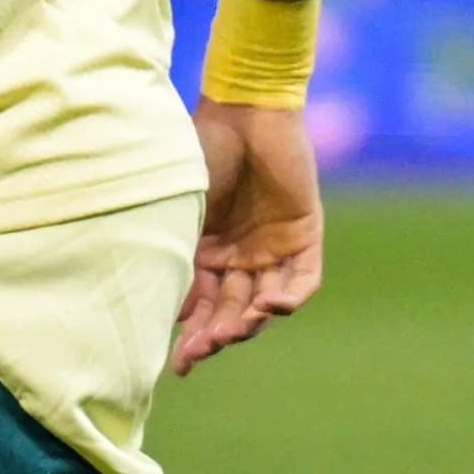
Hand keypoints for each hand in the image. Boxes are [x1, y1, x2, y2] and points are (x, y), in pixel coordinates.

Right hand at [172, 99, 322, 376]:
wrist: (241, 112)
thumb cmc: (199, 151)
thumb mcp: (181, 208)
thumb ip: (179, 252)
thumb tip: (169, 308)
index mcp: (204, 249)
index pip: (199, 302)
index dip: (191, 332)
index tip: (178, 361)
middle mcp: (239, 254)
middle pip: (230, 308)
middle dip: (215, 334)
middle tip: (199, 354)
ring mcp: (272, 247)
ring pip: (264, 300)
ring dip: (248, 320)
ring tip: (232, 332)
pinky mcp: (304, 237)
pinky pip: (302, 280)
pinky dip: (288, 297)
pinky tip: (269, 306)